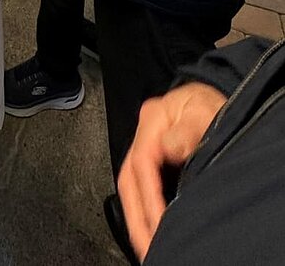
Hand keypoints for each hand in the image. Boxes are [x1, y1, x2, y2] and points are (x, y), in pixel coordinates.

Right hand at [118, 81, 225, 261]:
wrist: (213, 97)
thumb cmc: (208, 103)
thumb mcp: (203, 111)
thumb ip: (187, 130)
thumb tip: (169, 146)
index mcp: (153, 117)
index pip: (142, 161)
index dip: (149, 196)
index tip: (158, 221)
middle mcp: (145, 132)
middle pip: (128, 177)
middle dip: (136, 215)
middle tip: (145, 244)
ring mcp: (146, 144)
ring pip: (131, 184)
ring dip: (138, 216)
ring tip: (147, 243)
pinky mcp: (152, 157)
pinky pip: (141, 185)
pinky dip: (144, 208)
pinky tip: (151, 227)